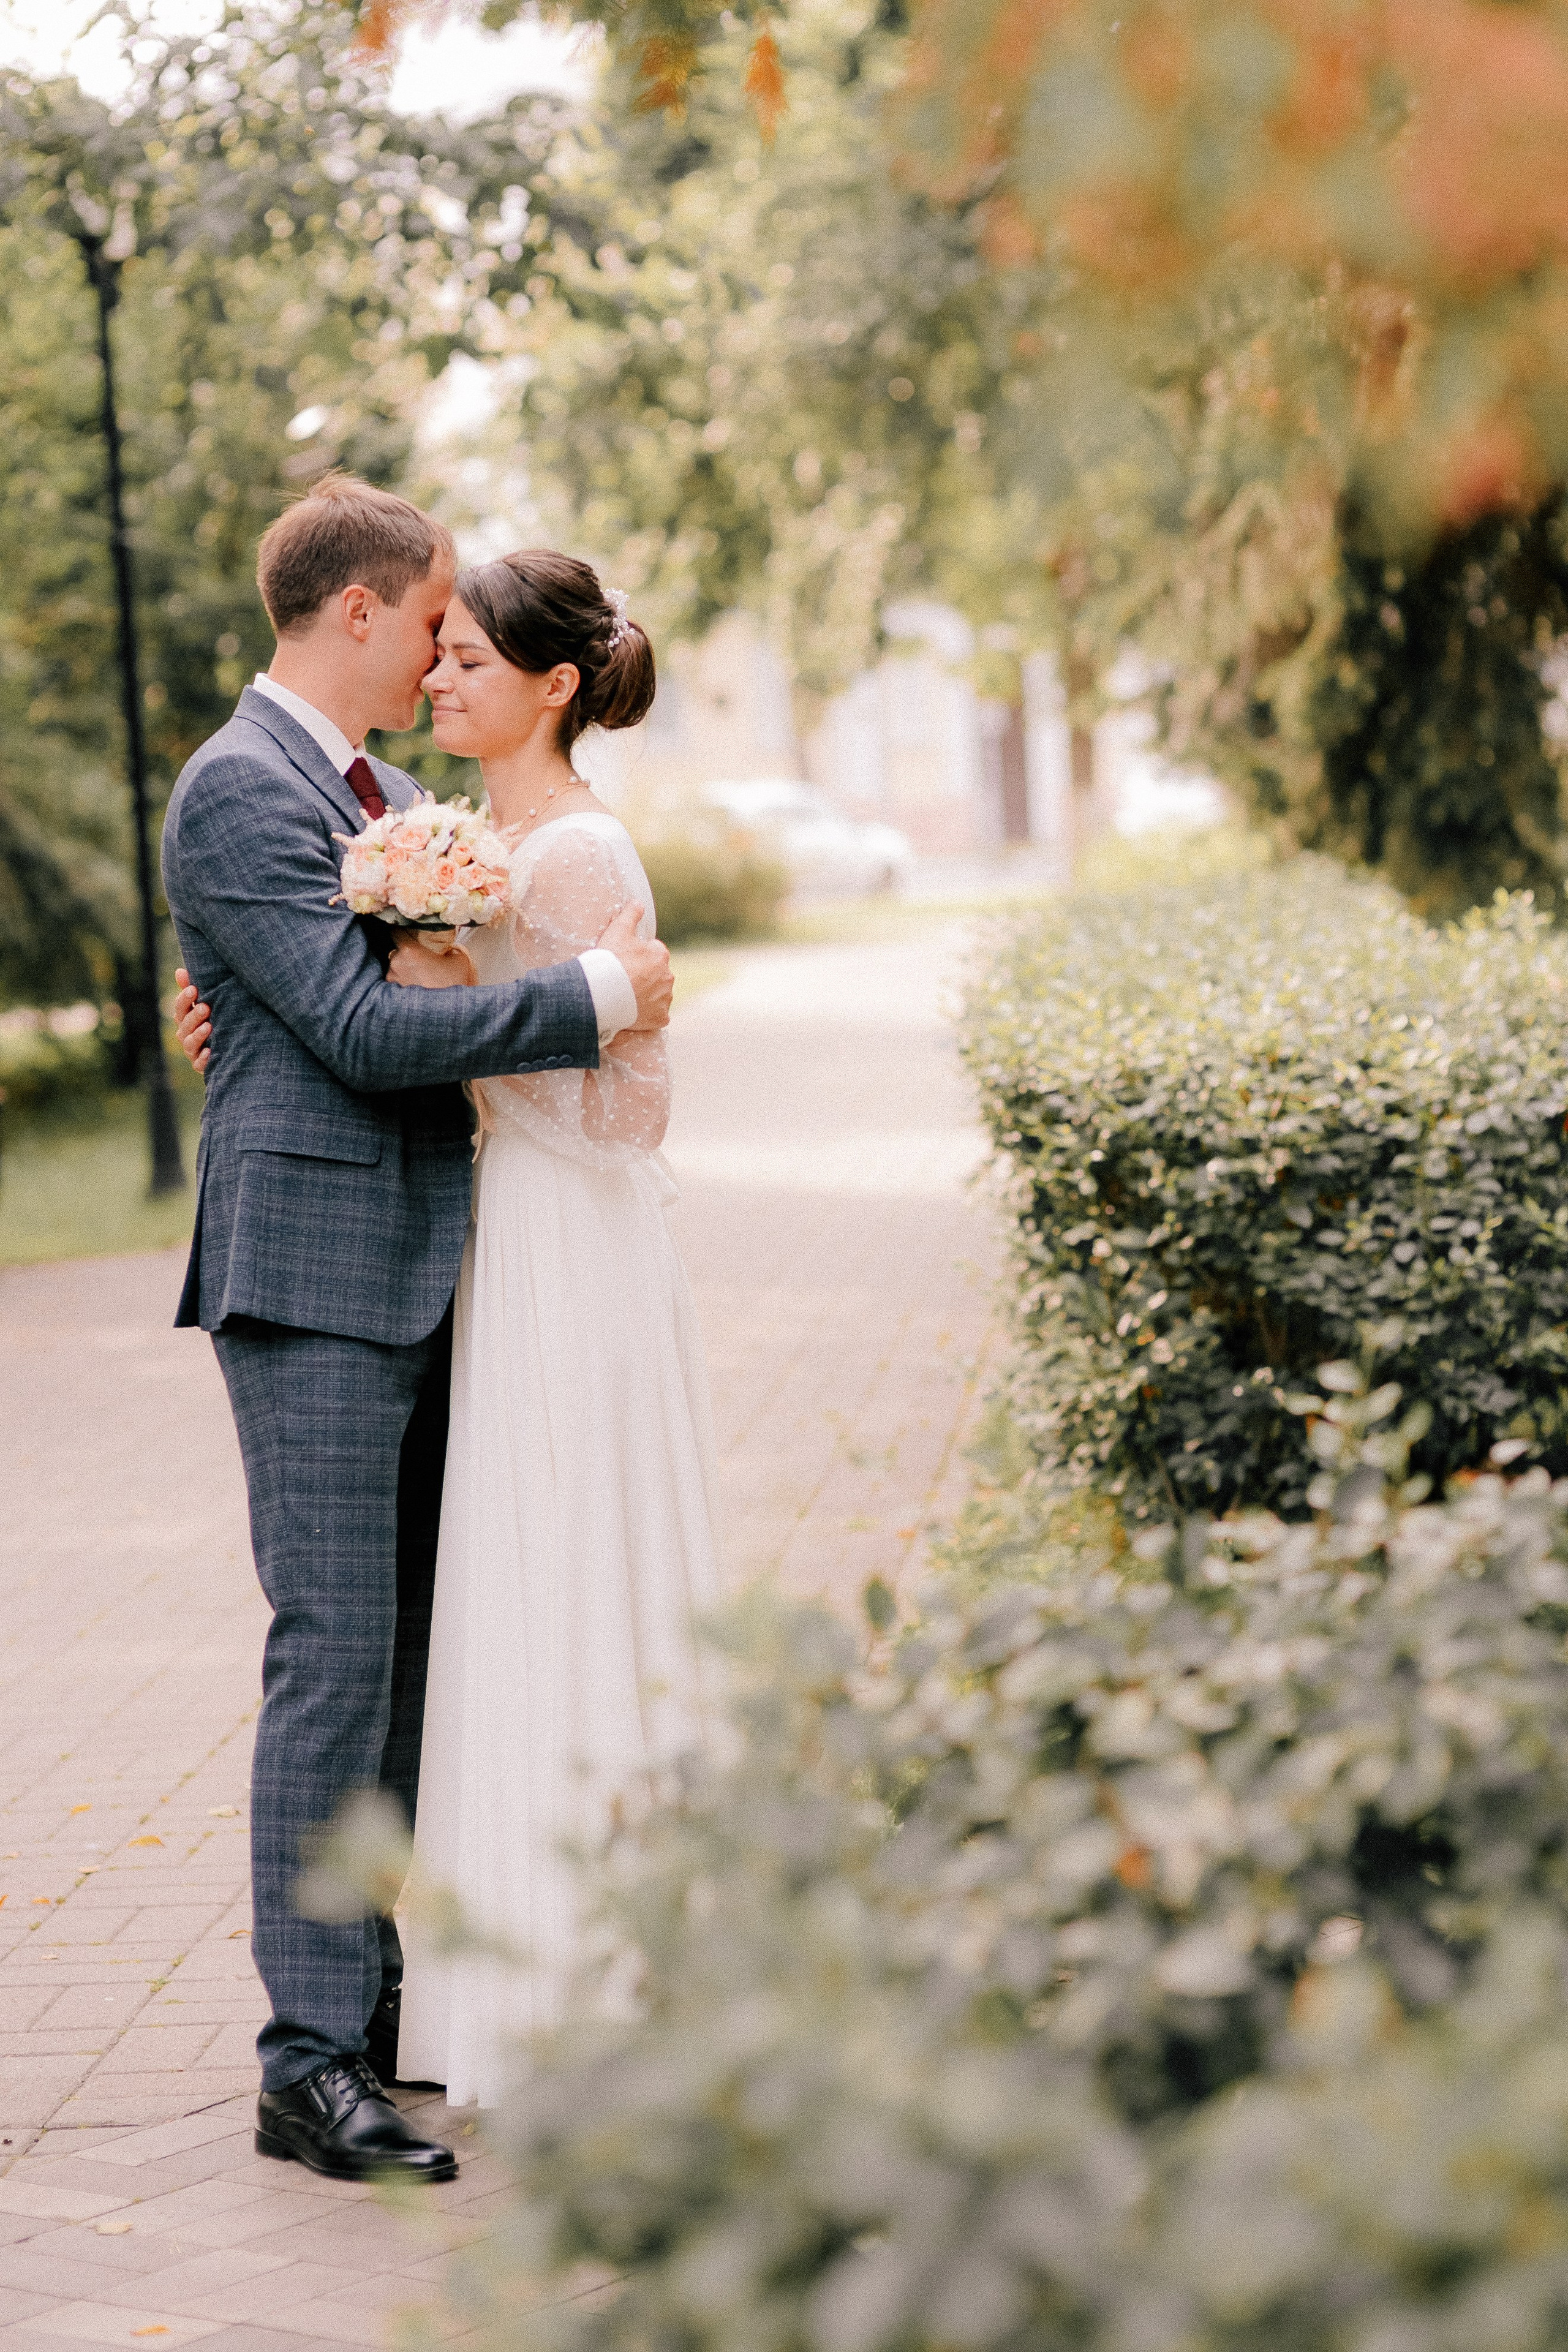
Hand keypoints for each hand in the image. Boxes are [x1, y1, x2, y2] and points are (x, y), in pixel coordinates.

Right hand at [173, 968, 210, 1072]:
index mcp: (185, 1018)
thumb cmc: (216, 1019)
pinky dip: (203, 1058)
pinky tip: (210, 1051)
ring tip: (209, 1027)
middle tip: (206, 1007)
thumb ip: (192, 988)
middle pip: (184, 1025)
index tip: (193, 989)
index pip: (179, 1008)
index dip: (184, 999)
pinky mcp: (201, 1066)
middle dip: (194, 1016)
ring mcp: (192, 1051)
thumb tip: (179, 971)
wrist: (231, 1048)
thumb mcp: (207, 1003)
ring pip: (189, 1043)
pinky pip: (199, 1064)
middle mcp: (185, 1034)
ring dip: (198, 1035)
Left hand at [387, 937, 474, 989]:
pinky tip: (416, 986)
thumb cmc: (452, 985)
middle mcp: (395, 963)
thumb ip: (449, 948)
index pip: (396, 931)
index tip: (409, 933)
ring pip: (396, 967)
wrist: (446, 1013)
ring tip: (419, 975)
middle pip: (396, 950)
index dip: (402, 930)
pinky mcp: (392, 993)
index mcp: (408, 950)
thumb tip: (446, 947)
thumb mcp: (459, 960)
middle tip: (420, 957)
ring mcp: (391, 979)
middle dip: (406, 953)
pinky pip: (396, 980)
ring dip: (404, 968)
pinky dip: (404, 981)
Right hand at [598, 899, 672, 1031]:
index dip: (637, 957)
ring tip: (626, 998)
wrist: (602, 992)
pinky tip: (633, 1013)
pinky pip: (657, 1016)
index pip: (653, 953)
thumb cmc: (609, 960)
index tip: (624, 962)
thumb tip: (638, 902)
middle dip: (644, 977)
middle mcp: (668, 976)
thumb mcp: (617, 930)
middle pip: (657, 975)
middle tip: (623, 982)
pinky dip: (648, 1015)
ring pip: (658, 995)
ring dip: (647, 996)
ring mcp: (665, 998)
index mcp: (660, 954)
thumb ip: (630, 914)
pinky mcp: (661, 1017)